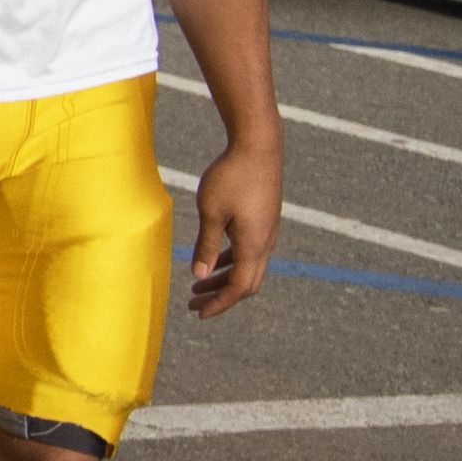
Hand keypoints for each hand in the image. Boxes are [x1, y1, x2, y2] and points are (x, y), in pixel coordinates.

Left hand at [184, 131, 280, 315]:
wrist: (258, 147)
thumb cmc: (231, 177)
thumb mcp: (211, 212)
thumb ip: (205, 245)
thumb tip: (199, 274)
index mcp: (254, 245)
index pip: (239, 288)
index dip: (219, 303)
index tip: (198, 313)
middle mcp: (265, 243)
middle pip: (246, 283)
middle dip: (221, 297)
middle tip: (194, 303)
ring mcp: (267, 232)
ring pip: (248, 268)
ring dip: (224, 279)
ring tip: (197, 285)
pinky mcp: (263, 221)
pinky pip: (249, 252)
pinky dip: (231, 262)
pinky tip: (212, 262)